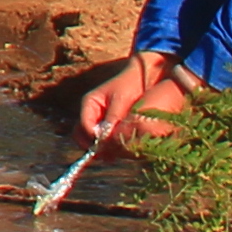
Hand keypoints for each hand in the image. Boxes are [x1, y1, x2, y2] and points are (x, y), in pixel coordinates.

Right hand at [71, 51, 201, 151]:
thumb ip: (112, 118)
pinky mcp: (115, 128)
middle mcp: (94, 115)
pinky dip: (115, 147)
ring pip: (97, 142)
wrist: (147, 76)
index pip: (84, 127)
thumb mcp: (121, 99)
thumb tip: (104, 138)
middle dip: (97, 147)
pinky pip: (110, 142)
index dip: (94, 139)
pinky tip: (126, 149)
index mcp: (90, 105)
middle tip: (111, 155)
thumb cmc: (131, 84)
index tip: (107, 146)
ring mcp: (103, 123)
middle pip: (85, 137)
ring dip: (106, 149)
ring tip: (121, 152)